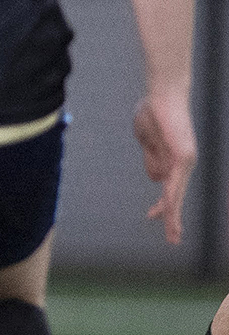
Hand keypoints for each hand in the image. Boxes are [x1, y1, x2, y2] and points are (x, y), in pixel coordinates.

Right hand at [134, 89, 198, 245]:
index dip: (164, 205)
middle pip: (177, 196)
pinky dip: (171, 199)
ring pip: (177, 194)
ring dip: (173, 216)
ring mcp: (185, 160)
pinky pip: (175, 182)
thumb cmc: (153, 111)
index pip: (170, 188)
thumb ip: (152, 158)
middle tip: (174, 240)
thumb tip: (157, 180)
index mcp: (174, 159)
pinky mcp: (183, 156)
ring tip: (174, 236)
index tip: (152, 217)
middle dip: (173, 218)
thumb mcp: (148, 140)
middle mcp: (184, 162)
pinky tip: (169, 213)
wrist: (163, 94)